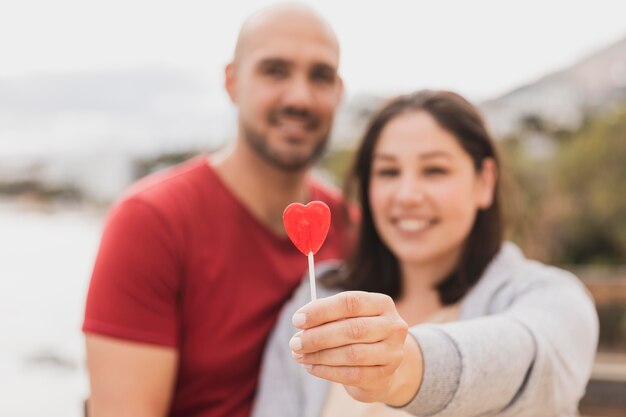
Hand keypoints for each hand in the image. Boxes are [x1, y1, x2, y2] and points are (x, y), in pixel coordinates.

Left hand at [289, 291, 422, 405]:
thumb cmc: (358, 334)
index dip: (322, 310)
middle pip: (352, 329)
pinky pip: (352, 374)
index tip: (297, 320)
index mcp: (382, 304)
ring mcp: (392, 352)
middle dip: (318, 336)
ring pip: (352, 354)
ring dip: (320, 355)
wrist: (381, 365)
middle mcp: (393, 326)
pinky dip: (326, 371)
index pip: (351, 302)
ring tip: (299, 355)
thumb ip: (328, 314)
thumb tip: (302, 319)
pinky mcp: (385, 375)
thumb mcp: (348, 317)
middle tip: (294, 342)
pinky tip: (311, 367)